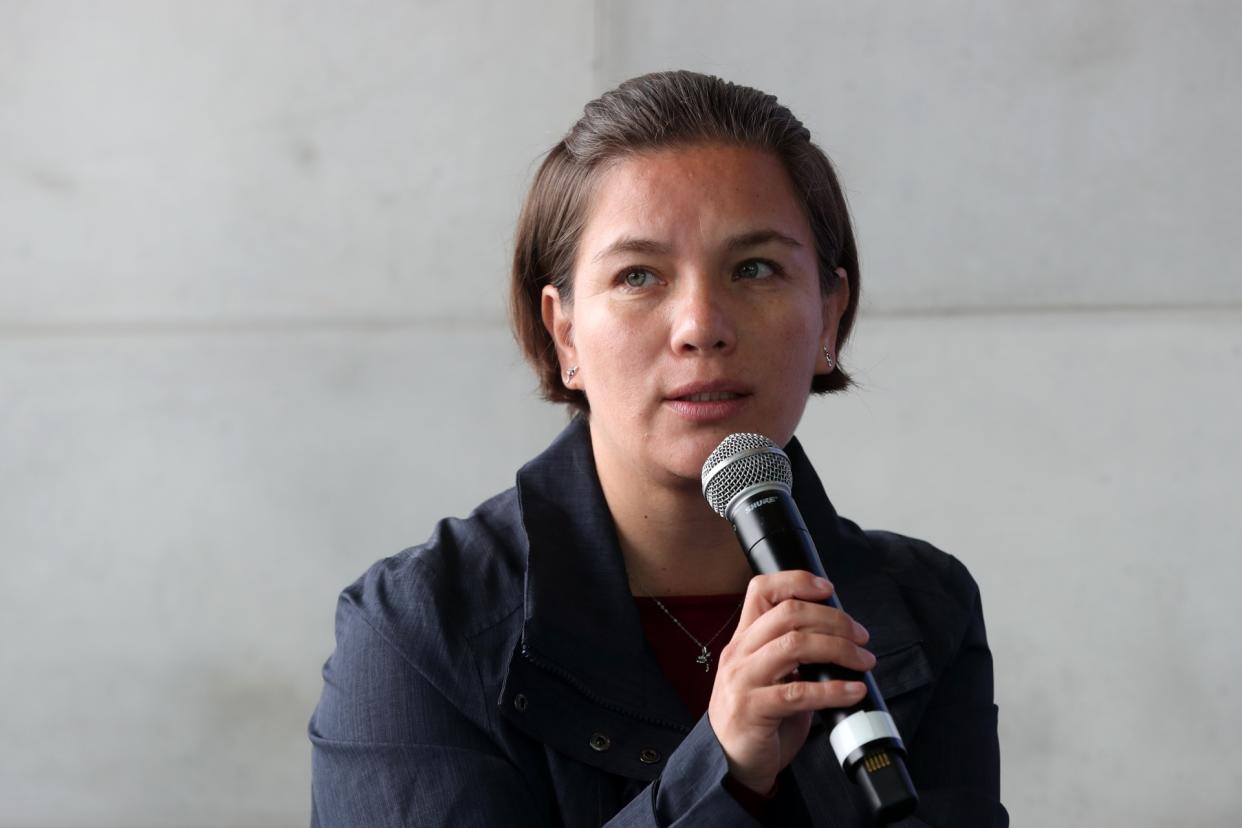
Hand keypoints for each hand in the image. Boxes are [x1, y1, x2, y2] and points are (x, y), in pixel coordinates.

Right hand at [707, 571, 875, 794]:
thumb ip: (791, 652)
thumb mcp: (769, 674)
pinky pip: (798, 693)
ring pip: (795, 645)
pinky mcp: (753, 710)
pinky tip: (854, 691)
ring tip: (863, 661)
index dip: (796, 581)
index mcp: (743, 639)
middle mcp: (739, 653)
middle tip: (860, 635)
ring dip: (838, 649)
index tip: (828, 589)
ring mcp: (743, 680)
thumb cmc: (759, 717)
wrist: (733, 762)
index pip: (760, 590)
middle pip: (788, 614)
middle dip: (833, 619)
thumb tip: (838, 635)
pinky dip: (833, 689)